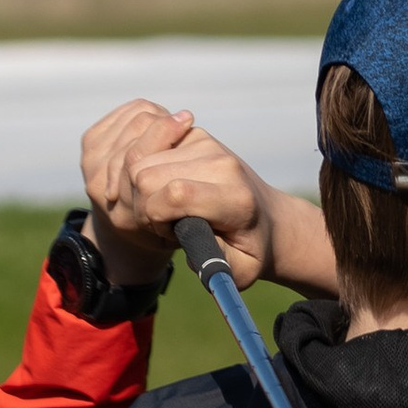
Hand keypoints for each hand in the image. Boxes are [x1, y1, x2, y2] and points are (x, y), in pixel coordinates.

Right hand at [81, 99, 336, 294]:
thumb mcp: (242, 272)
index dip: (154, 215)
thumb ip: (218, 268)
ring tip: (166, 208)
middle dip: (142, 204)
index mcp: (235, 200)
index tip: (166, 232)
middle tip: (163, 223)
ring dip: (140, 189)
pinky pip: (144, 149)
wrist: (269, 218)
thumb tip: (192, 253)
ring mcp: (206, 143)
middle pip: (146, 175)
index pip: (176, 194)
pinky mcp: (193, 135)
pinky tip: (161, 188)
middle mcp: (222, 163)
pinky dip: (141, 171)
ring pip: (139, 161)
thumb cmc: (250, 250)